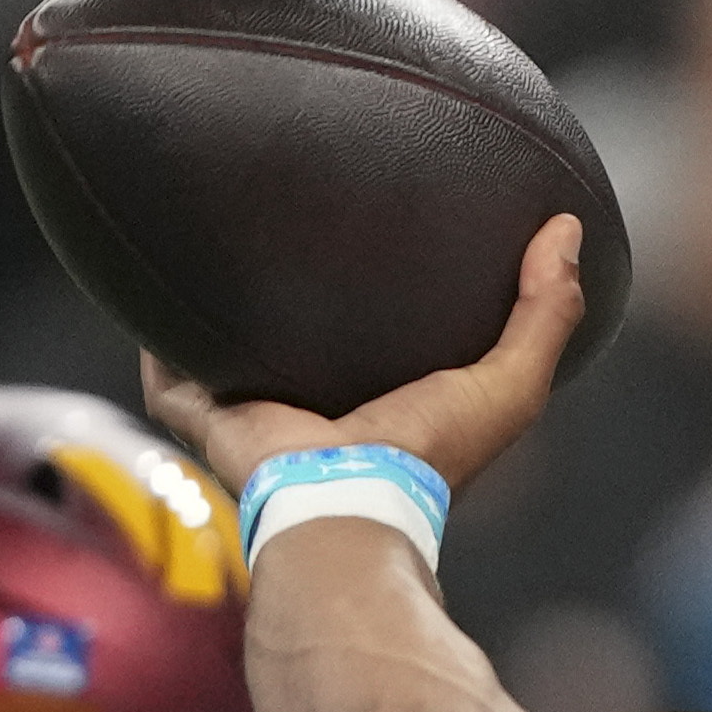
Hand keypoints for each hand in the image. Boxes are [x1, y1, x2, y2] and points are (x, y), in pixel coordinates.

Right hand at [142, 212, 588, 497]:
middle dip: (287, 284)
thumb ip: (546, 311)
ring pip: (223, 345)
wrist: (347, 501)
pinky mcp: (201, 413)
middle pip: (292, 334)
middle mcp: (311, 402)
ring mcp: (251, 408)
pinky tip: (142, 277)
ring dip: (214, 301)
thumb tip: (568, 227)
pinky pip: (165, 368)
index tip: (384, 223)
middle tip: (285, 210)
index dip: (382, 286)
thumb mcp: (510, 382)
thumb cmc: (430, 452)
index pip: (376, 334)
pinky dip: (152, 333)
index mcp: (377, 397)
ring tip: (205, 227)